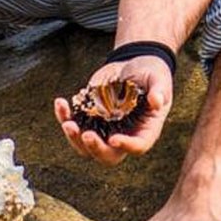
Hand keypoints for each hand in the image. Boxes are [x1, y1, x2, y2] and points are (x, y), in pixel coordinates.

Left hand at [54, 55, 173, 164]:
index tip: (114, 139)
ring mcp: (103, 129)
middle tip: (85, 135)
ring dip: (74, 138)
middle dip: (95, 148)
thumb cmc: (151, 74)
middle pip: (108, 155)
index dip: (126, 146)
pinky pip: (74, 124)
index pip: (137, 146)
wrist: (133, 65)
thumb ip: (159, 90)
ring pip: (85, 146)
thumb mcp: (159, 79)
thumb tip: (156, 101)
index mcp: (144, 131)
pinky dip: (64, 116)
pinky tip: (60, 103)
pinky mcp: (88, 118)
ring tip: (67, 123)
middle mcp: (123, 136)